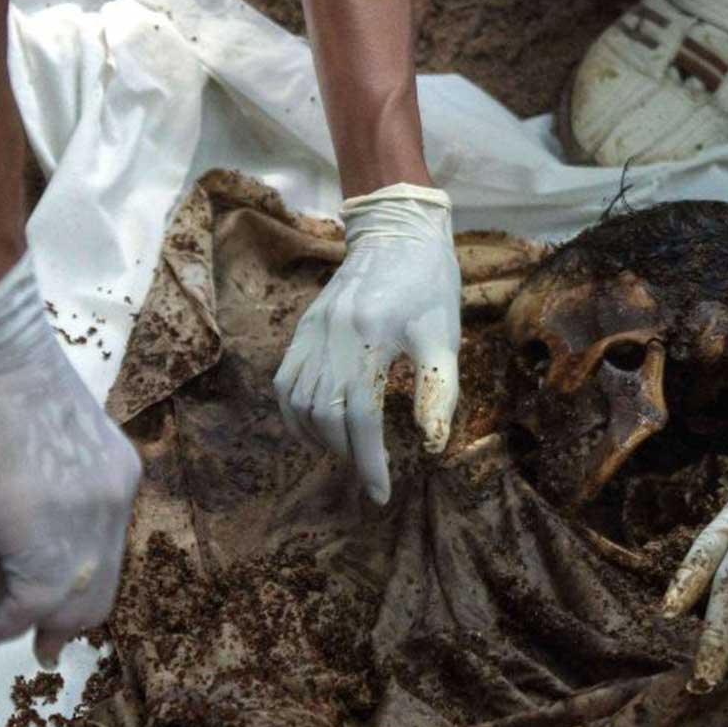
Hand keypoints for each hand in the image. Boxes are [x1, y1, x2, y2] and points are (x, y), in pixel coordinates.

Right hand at [0, 253, 140, 660]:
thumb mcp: (42, 438)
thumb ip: (44, 484)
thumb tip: (13, 522)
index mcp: (120, 474)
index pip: (107, 552)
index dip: (79, 587)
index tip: (53, 613)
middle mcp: (116, 499)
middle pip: (101, 587)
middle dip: (68, 623)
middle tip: (43, 649)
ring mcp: (87, 519)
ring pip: (72, 601)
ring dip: (34, 624)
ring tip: (0, 629)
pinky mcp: (46, 536)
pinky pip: (34, 604)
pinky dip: (6, 626)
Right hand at [275, 183, 460, 503]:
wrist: (397, 232)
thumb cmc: (429, 285)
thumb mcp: (443, 336)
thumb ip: (437, 391)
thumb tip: (431, 444)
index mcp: (370, 339)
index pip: (360, 417)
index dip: (368, 461)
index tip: (380, 494)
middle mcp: (331, 337)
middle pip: (324, 416)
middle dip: (346, 455)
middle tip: (368, 474)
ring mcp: (310, 333)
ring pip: (297, 403)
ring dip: (318, 439)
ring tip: (346, 455)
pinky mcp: (302, 330)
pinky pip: (284, 383)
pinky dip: (295, 414)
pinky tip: (316, 430)